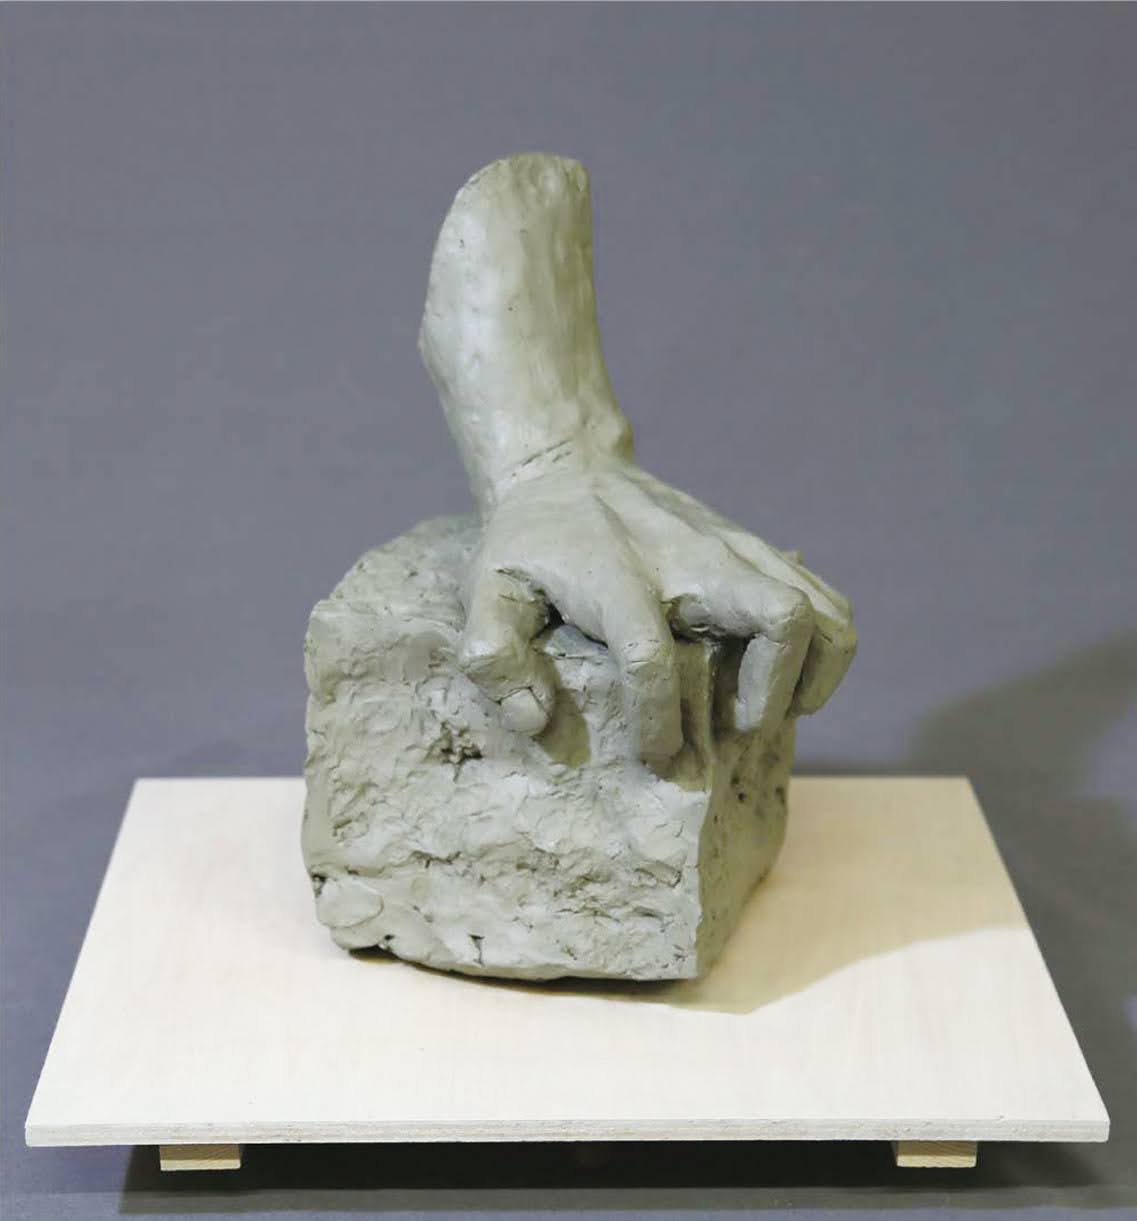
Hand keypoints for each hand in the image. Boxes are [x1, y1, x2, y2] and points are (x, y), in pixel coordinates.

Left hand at [458, 456, 855, 759]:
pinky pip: (828, 598)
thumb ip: (492, 656)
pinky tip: (788, 681)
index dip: (657, 721)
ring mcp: (735, 549)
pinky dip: (827, 648)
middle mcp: (690, 559)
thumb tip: (534, 721)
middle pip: (781, 617)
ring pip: (824, 609)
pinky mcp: (757, 550)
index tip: (655, 756)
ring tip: (772, 712)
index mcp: (617, 577)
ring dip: (811, 674)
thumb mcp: (485, 590)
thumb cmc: (529, 544)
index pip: (652, 657)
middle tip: (735, 727)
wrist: (569, 469)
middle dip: (771, 690)